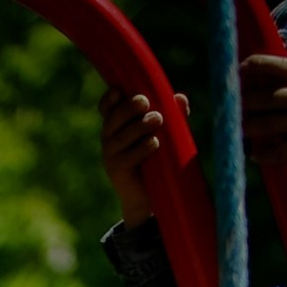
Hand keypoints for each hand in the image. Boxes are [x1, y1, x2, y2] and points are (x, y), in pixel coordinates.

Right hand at [100, 81, 183, 224]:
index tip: (120, 91)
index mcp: (117, 125)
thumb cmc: (157, 158)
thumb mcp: (166, 132)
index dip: (109, 99)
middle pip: (113, 118)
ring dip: (139, 126)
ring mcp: (110, 156)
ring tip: (157, 120)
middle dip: (129, 108)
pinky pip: (128, 157)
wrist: (149, 195)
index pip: (106, 108)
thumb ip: (173, 115)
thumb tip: (180, 99)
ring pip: (121, 137)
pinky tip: (154, 143)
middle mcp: (109, 139)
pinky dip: (142, 148)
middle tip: (146, 102)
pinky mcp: (117, 172)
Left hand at [240, 52, 286, 204]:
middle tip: (232, 105)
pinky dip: (262, 154)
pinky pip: (274, 151)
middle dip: (246, 101)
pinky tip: (254, 154)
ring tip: (238, 129)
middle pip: (267, 97)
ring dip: (248, 128)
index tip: (241, 66)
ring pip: (265, 125)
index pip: (281, 66)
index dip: (259, 64)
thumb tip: (265, 83)